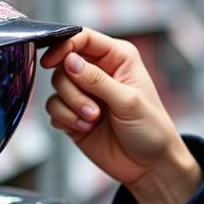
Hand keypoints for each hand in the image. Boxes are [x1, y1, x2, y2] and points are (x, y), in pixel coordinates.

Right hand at [42, 29, 201, 203]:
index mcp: (118, 58)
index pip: (83, 38)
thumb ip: (97, 80)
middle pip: (64, 64)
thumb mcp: (128, 101)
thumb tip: (69, 60)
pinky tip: (85, 128)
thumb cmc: (151, 130)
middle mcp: (99, 72)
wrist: (150, 166)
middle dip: (73, 89)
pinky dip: (65, 119)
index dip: (64, 46)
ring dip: (71, 106)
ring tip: (93, 120)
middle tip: (94, 111)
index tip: (52, 62)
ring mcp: (85, 94)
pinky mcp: (73, 114)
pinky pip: (53, 108)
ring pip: (57, 87)